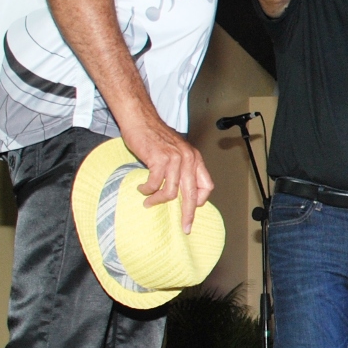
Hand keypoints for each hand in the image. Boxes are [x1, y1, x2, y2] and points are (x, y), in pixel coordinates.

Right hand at [119, 114, 212, 233]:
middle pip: (192, 194)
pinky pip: (155, 184)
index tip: (193, 208)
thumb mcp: (176, 151)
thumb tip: (182, 190)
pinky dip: (147, 190)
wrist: (141, 120)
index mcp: (195, 158)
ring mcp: (174, 159)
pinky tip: (141, 189)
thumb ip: (182, 168)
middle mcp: (188, 159)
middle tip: (185, 227)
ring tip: (148, 201)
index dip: (201, 200)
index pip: (207, 185)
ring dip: (158, 200)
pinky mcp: (159, 159)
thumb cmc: (156, 136)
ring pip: (171, 192)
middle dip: (188, 214)